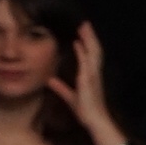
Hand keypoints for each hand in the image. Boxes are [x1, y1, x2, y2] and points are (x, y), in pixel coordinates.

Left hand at [49, 21, 115, 143]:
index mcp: (91, 76)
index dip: (87, 43)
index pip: (91, 55)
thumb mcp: (70, 97)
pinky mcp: (88, 79)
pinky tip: (77, 43)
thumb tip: (49, 80)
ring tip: (84, 27)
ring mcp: (92, 75)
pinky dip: (82, 52)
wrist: (95, 121)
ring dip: (88, 39)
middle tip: (85, 24)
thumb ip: (61, 87)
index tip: (82, 33)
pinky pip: (85, 62)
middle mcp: (94, 73)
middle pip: (94, 50)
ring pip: (93, 52)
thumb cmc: (86, 111)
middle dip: (90, 37)